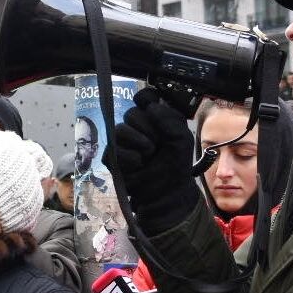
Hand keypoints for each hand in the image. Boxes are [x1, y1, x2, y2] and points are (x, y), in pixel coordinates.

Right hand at [104, 88, 200, 232]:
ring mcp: (122, 142)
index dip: (145, 99)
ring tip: (148, 156)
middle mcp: (136, 127)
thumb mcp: (181, 140)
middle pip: (132, 113)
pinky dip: (130, 159)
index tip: (151, 108)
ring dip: (139, 144)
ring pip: (120, 129)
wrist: (166, 194)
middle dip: (147, 129)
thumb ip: (170, 119)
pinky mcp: (111, 157)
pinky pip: (114, 149)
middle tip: (157, 145)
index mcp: (154, 119)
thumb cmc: (175, 167)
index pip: (144, 98)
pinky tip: (139, 166)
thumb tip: (150, 106)